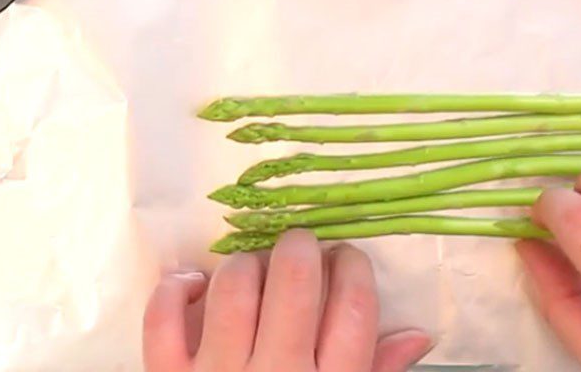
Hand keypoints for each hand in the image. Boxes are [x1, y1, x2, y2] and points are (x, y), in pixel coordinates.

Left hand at [144, 229, 431, 371]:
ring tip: (255, 269)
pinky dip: (176, 288)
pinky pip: (163, 318)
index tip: (345, 258)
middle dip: (301, 247)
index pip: (353, 305)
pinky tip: (198, 286)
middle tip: (301, 250)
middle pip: (294, 280)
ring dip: (246, 263)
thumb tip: (417, 333)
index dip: (353, 265)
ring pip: (234, 286)